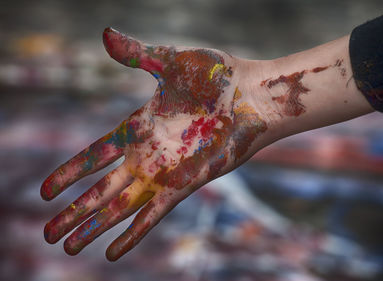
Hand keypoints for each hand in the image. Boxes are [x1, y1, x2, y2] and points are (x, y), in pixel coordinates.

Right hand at [41, 27, 276, 260]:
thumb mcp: (169, 62)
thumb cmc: (217, 76)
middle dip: (74, 211)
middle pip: (100, 190)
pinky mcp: (183, 185)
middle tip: (48, 233)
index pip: (93, 155)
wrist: (253, 96)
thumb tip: (105, 34)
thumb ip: (136, 55)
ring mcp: (163, 173)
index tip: (47, 191)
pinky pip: (151, 214)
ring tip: (67, 248)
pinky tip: (111, 253)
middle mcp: (147, 155)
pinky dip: (132, 234)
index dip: (69, 173)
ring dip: (94, 228)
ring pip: (119, 207)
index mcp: (138, 127)